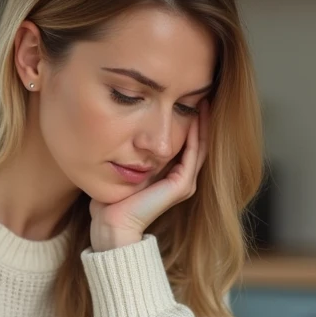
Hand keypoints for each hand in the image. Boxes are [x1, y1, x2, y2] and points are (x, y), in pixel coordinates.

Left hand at [89, 101, 208, 251]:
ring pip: (199, 146)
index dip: (189, 121)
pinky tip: (194, 116)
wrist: (113, 223)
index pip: (187, 144)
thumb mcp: (125, 168)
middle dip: (200, 119)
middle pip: (198, 143)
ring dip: (202, 123)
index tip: (187, 98)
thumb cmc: (112, 199)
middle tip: (203, 93)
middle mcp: (182, 180)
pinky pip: (193, 154)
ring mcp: (184, 183)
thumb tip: (126, 131)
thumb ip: (132, 153)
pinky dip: (195, 134)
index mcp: (171, 176)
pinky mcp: (181, 185)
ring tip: (203, 100)